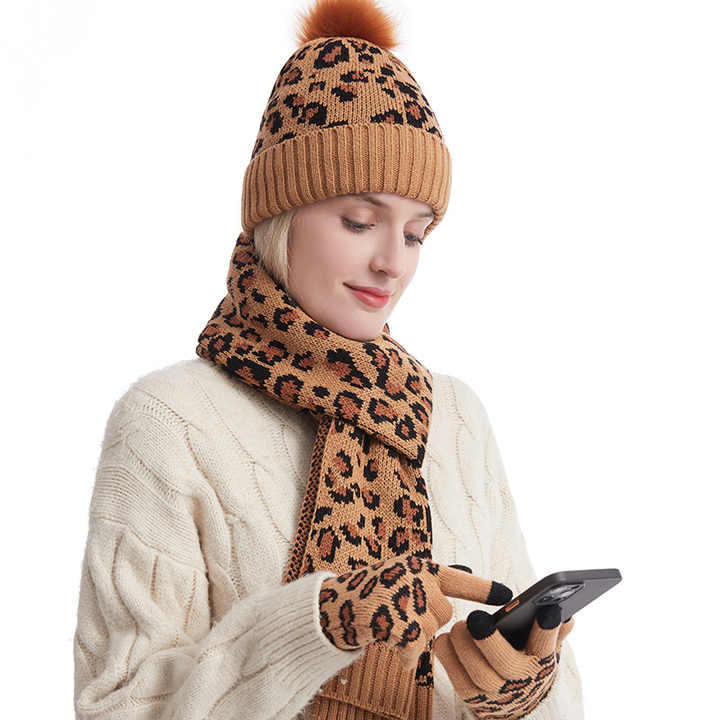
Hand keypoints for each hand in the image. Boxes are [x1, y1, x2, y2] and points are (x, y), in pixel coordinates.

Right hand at [318, 553, 512, 670]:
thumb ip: (434, 581)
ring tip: (392, 628)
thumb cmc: (374, 592)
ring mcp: (406, 597)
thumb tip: (470, 571)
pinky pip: (416, 647)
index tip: (508, 594)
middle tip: (402, 617)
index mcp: (421, 566)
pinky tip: (394, 648)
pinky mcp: (397, 619)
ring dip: (415, 638)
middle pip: (444, 614)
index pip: (458, 579)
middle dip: (428, 622)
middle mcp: (416, 577)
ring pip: (431, 631)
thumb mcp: (403, 579)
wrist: (336, 604)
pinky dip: (407, 655)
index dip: (484, 588)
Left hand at [435, 588, 574, 718]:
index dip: (547, 630)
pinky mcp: (472, 697)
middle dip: (488, 639)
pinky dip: (448, 656)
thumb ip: (554, 630)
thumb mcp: (545, 647)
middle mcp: (519, 681)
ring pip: (478, 672)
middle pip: (505, 664)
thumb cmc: (527, 660)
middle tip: (475, 617)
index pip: (547, 646)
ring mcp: (495, 692)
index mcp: (540, 663)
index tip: (548, 610)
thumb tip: (565, 613)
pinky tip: (446, 638)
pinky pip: (456, 677)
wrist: (512, 702)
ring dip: (465, 646)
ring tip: (459, 626)